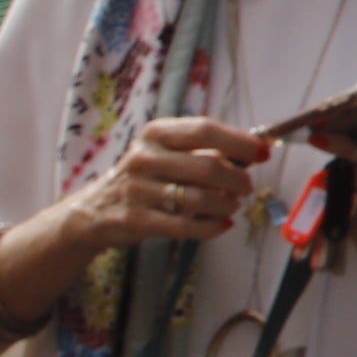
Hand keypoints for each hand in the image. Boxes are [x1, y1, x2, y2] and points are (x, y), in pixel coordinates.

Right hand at [61, 118, 271, 252]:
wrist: (93, 210)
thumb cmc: (144, 177)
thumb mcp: (164, 152)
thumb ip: (202, 149)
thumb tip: (254, 150)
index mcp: (156, 134)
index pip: (205, 130)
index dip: (239, 141)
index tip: (262, 152)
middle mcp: (144, 158)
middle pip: (208, 166)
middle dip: (238, 179)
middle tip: (246, 186)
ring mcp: (138, 190)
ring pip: (200, 198)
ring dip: (227, 204)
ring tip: (232, 205)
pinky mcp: (136, 220)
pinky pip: (185, 226)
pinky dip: (212, 227)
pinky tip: (222, 224)